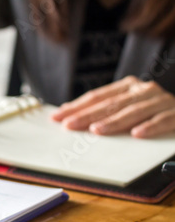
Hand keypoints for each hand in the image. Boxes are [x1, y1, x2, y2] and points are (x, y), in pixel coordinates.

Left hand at [51, 76, 174, 137]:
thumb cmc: (152, 112)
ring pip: (134, 111)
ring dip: (114, 121)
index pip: (97, 97)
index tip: (57, 117)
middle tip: (69, 125)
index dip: (77, 107)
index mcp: (128, 87)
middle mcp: (143, 90)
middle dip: (87, 115)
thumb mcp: (127, 108)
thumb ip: (105, 111)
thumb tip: (70, 118)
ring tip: (96, 130)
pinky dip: (151, 126)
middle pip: (111, 104)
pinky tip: (137, 134)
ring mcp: (161, 101)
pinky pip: (163, 120)